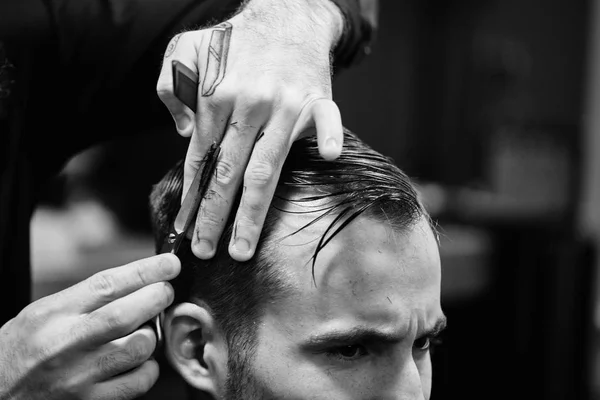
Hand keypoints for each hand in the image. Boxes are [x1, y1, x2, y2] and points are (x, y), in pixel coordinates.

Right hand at [0, 254, 179, 399]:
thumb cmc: (21, 350)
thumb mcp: (43, 313)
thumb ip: (86, 299)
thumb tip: (139, 281)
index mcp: (53, 314)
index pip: (107, 284)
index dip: (145, 270)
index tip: (169, 263)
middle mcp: (65, 344)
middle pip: (126, 314)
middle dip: (157, 297)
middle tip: (164, 292)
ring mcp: (78, 376)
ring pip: (139, 347)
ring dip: (152, 334)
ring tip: (144, 330)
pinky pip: (138, 381)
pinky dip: (148, 368)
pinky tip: (137, 362)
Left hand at [156, 0, 344, 260]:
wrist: (286, 13)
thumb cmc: (236, 39)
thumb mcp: (187, 51)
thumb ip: (172, 88)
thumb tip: (185, 134)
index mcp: (216, 97)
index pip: (201, 159)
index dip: (192, 197)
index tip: (186, 227)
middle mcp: (250, 105)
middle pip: (229, 174)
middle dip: (214, 218)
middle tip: (205, 252)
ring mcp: (286, 105)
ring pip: (266, 169)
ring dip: (252, 213)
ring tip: (241, 248)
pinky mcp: (318, 100)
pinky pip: (328, 120)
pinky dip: (329, 136)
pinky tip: (328, 156)